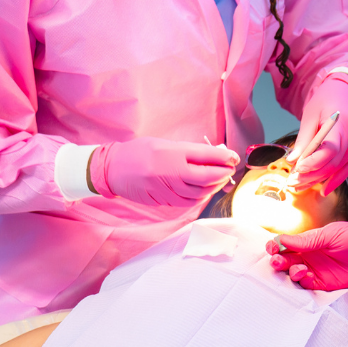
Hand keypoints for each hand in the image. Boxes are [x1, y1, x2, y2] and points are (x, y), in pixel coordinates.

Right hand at [89, 137, 239, 208]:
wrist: (113, 168)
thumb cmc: (140, 151)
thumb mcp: (165, 143)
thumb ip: (188, 151)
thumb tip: (214, 156)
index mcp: (173, 152)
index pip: (207, 156)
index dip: (225, 157)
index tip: (234, 157)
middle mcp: (171, 171)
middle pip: (207, 177)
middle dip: (222, 174)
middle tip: (229, 169)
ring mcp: (167, 188)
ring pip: (200, 193)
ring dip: (214, 188)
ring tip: (219, 180)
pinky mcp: (162, 200)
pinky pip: (188, 203)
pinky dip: (200, 198)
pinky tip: (204, 191)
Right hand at [266, 221, 347, 290]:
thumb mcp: (330, 235)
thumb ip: (307, 240)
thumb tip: (283, 240)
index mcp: (309, 242)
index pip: (286, 245)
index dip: (276, 247)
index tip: (272, 248)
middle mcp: (311, 256)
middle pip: (287, 262)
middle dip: (279, 262)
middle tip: (279, 262)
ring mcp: (317, 271)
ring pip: (295, 275)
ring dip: (292, 273)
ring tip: (300, 269)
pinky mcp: (326, 284)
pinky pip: (309, 286)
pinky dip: (304, 283)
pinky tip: (308, 277)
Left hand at [288, 77, 347, 194]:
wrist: (347, 91)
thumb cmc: (327, 99)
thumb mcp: (310, 115)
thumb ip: (303, 139)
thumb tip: (292, 160)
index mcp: (342, 124)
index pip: (330, 149)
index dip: (314, 162)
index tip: (298, 169)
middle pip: (333, 163)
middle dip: (312, 176)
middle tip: (293, 183)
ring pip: (340, 169)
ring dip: (320, 180)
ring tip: (301, 186)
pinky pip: (347, 167)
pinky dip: (335, 179)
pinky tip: (323, 188)